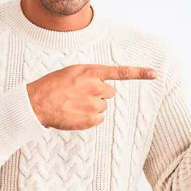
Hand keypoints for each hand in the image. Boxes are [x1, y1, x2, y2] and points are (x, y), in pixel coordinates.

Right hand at [26, 64, 156, 129]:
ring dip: (92, 107)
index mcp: (90, 71)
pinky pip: (98, 119)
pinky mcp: (91, 119)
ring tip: (74, 105)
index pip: (120, 72)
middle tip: (79, 95)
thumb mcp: (71, 72)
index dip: (139, 73)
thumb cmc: (52, 86)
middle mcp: (95, 86)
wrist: (36, 103)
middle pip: (109, 92)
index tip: (155, 73)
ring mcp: (93, 103)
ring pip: (103, 107)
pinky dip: (89, 119)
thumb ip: (90, 76)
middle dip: (98, 94)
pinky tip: (75, 114)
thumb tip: (103, 87)